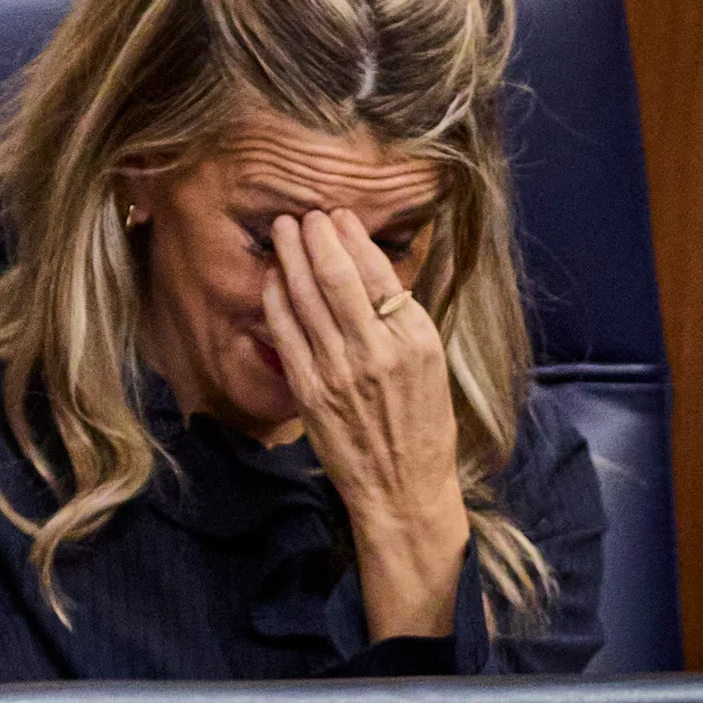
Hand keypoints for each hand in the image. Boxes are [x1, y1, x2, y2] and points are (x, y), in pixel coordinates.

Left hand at [260, 209, 470, 639]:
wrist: (403, 487)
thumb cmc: (421, 424)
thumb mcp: (428, 363)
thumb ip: (400, 319)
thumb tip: (370, 270)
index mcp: (415, 338)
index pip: (377, 272)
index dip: (350, 238)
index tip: (335, 216)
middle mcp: (377, 350)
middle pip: (337, 277)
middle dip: (314, 238)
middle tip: (301, 214)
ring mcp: (340, 371)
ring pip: (307, 299)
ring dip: (291, 258)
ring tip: (283, 231)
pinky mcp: (310, 391)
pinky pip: (286, 333)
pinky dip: (277, 300)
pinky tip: (273, 279)